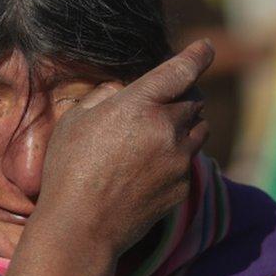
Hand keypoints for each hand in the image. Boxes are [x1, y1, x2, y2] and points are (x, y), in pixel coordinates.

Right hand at [31, 39, 214, 260]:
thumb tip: (121, 91)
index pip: (181, 71)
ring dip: (185, 125)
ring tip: (159, 133)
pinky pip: (189, 161)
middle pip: (193, 102)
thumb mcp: (73, 121)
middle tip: (163, 103)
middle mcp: (167, 129)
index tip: (207, 47)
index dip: (198, 55)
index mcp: (139, 105)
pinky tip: (149, 167)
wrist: (82, 228)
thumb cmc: (68, 171)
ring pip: (199, 131)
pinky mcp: (182, 186)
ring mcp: (178, 160)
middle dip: (182, 97)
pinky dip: (177, 156)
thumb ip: (103, 97)